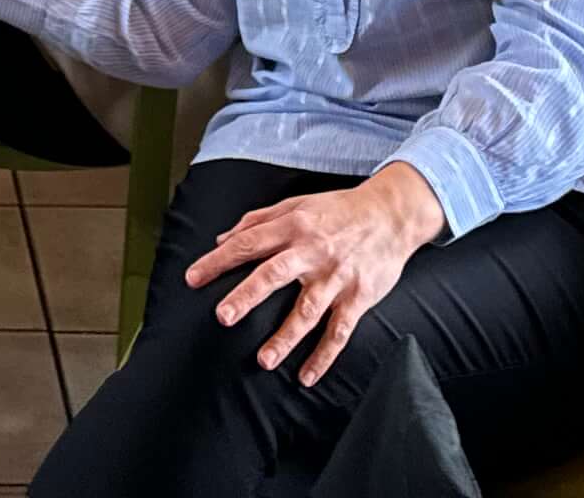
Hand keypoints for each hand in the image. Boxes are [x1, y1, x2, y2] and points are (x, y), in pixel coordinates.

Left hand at [181, 163, 444, 382]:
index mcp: (293, 226)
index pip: (249, 242)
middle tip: (222, 317)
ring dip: (286, 336)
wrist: (391, 214)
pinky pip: (339, 331)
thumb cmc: (338, 210)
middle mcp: (313, 251)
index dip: (219, 260)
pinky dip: (324, 356)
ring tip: (263, 360)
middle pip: (275, 274)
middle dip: (247, 296)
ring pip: (308, 310)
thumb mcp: (297, 205)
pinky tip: (307, 377)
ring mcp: (336, 277)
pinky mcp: (358, 297)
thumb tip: (222, 239)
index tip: (192, 279)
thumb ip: (259, 221)